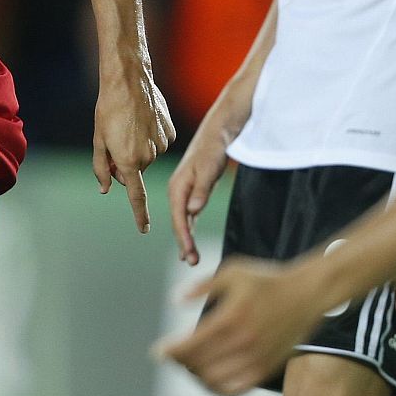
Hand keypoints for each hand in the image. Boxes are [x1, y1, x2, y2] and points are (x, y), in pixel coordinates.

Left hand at [93, 69, 175, 233]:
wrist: (129, 81)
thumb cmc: (108, 109)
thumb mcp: (98, 140)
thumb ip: (101, 168)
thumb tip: (105, 189)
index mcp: (129, 162)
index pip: (135, 196)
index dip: (140, 215)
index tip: (144, 229)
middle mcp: (149, 157)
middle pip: (136, 169)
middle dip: (126, 162)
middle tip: (115, 138)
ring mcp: (162, 144)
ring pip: (149, 155)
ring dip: (139, 147)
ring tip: (130, 124)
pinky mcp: (170, 132)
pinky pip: (160, 142)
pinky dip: (151, 136)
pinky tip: (144, 120)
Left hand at [159, 256, 320, 395]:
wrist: (306, 293)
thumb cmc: (266, 279)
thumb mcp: (232, 271)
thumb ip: (201, 286)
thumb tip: (175, 301)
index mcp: (231, 317)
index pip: (191, 345)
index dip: (170, 351)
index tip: (158, 352)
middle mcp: (243, 341)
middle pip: (198, 364)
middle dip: (179, 362)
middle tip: (172, 357)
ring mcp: (256, 358)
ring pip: (214, 380)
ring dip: (195, 375)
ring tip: (188, 366)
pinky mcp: (266, 369)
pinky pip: (235, 389)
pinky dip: (217, 389)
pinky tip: (209, 379)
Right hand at [167, 121, 233, 265]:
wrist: (218, 132)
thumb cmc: (213, 149)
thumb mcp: (208, 169)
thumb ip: (201, 190)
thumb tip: (193, 211)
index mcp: (178, 186)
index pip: (179, 217)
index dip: (183, 237)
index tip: (189, 254)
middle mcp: (178, 190)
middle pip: (179, 222)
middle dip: (184, 243)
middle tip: (192, 262)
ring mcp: (185, 191)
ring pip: (183, 220)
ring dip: (186, 238)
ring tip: (191, 258)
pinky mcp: (194, 191)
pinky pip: (189, 215)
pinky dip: (189, 228)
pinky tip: (191, 240)